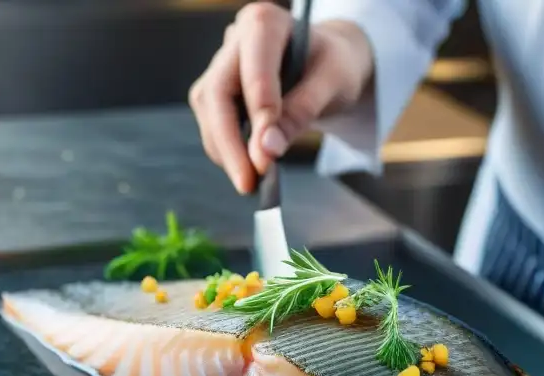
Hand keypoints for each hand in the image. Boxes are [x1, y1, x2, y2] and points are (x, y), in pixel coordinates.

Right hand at [188, 2, 373, 193]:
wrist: (328, 63)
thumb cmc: (334, 65)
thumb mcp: (334, 82)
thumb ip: (302, 111)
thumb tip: (267, 150)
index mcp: (265, 23)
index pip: (253, 67)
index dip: (258, 110)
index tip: (266, 153)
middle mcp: (235, 40)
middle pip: (217, 93)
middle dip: (230, 143)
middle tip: (248, 183)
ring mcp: (221, 66)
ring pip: (208, 112)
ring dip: (225, 152)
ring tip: (250, 182)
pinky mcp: (217, 92)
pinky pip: (213, 123)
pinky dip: (227, 151)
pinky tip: (247, 169)